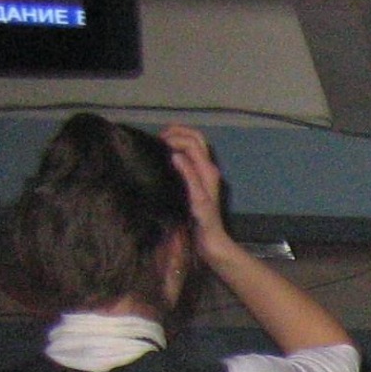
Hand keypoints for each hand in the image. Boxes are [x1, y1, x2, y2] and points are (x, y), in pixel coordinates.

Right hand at [160, 125, 236, 258]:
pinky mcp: (198, 180)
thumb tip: (176, 154)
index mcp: (207, 170)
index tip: (159, 144)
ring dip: (177, 139)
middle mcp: (208, 169)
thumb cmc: (204, 223)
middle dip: (177, 132)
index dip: (174, 137)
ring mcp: (204, 174)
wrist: (211, 240)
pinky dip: (177, 150)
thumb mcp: (197, 199)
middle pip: (196, 138)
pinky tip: (165, 159)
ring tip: (160, 146)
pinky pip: (189, 157)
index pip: (192, 141)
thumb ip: (189, 176)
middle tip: (159, 139)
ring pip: (193, 146)